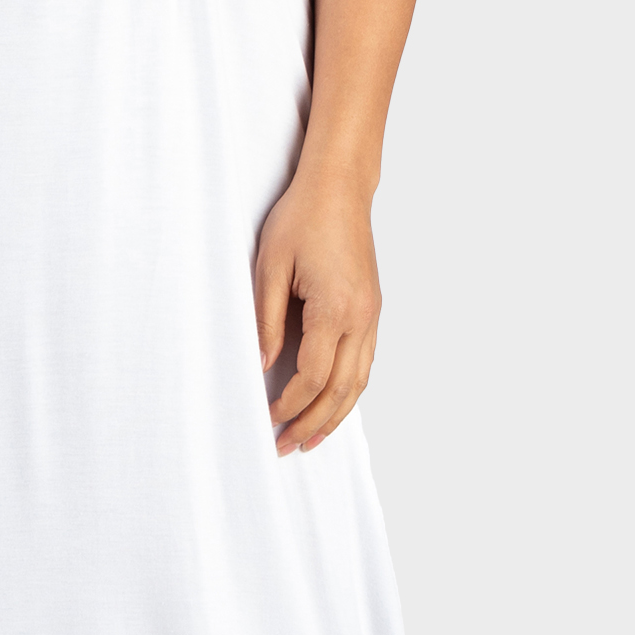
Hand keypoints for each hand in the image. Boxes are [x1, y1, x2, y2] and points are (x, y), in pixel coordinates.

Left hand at [253, 168, 380, 454]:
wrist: (339, 188)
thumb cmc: (302, 219)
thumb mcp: (269, 267)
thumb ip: (266, 321)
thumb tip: (261, 365)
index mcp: (335, 309)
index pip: (312, 375)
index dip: (289, 403)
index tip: (267, 417)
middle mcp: (361, 317)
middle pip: (341, 389)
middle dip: (313, 422)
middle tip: (286, 446)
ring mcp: (372, 314)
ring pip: (360, 381)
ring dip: (336, 414)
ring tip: (312, 439)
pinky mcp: (373, 309)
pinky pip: (365, 362)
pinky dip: (350, 390)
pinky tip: (334, 403)